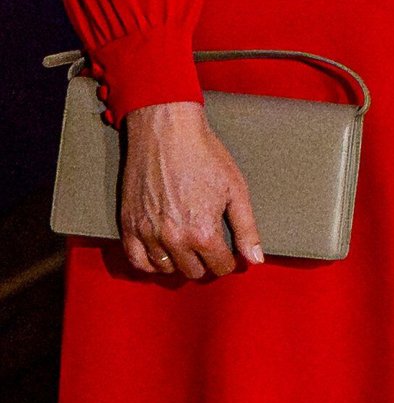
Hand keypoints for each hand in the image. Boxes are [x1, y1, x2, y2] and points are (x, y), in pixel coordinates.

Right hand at [121, 102, 264, 279]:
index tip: (229, 251)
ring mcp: (148, 233)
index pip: (220, 266)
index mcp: (202, 232)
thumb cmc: (204, 154)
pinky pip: (138, 262)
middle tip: (209, 246)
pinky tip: (162, 254)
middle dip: (206, 261)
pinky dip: (151, 263)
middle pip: (194, 271)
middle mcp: (174, 239)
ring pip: (167, 269)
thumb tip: (255, 259)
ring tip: (188, 247)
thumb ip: (246, 228)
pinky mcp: (129, 225)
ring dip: (180, 262)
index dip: (229, 259)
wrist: (167, 130)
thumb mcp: (235, 188)